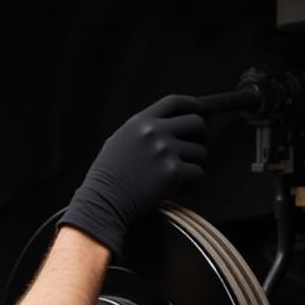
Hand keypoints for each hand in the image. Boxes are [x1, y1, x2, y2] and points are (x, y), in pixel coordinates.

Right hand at [58, 94, 207, 256]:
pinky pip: (198, 174)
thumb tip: (161, 130)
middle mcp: (155, 132)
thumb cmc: (106, 178)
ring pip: (200, 152)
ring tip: (184, 179)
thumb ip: (140, 132)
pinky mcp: (172, 172)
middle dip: (201, 136)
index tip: (201, 110)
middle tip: (196, 150)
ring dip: (196, 165)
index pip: (173, 103)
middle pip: (195, 123)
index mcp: (141, 122)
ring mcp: (165, 151)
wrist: (103, 201)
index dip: (192, 105)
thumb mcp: (118, 143)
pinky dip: (195, 184)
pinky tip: (184, 191)